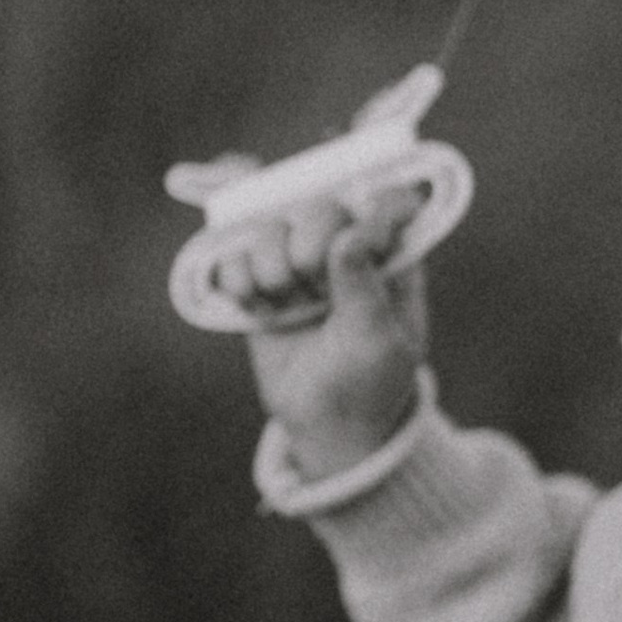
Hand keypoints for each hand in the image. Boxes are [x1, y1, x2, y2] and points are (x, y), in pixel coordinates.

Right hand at [215, 187, 429, 478]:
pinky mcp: (257, 278)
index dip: (359, 198)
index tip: (337, 201)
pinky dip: (237, 277)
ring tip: (284, 304)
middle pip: (312, 204)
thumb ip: (363, 288)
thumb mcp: (379, 341)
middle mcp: (342, 244)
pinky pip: (231, 253)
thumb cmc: (370, 381)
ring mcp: (296, 257)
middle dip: (304, 245)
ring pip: (265, 224)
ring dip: (268, 266)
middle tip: (311, 287)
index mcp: (390, 252)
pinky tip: (256, 308)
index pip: (380, 199)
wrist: (328, 423)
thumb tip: (349, 237)